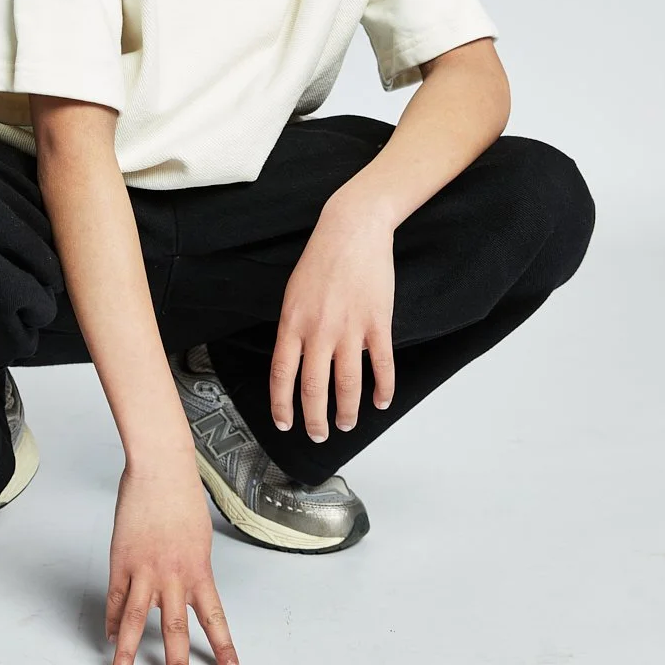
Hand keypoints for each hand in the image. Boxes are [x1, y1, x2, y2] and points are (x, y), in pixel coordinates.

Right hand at [105, 456, 240, 664]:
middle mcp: (173, 575)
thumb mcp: (198, 537)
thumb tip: (182, 593)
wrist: (160, 467)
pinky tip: (111, 638)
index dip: (222, 646)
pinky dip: (113, 620)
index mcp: (198, 568)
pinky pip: (116, 598)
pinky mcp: (121, 559)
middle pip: (175, 629)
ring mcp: (144, 569)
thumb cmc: (182, 496)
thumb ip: (191, 568)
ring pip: (137, 621)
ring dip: (128, 655)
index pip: (213, 616)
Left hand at [270, 204, 395, 441]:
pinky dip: (383, 388)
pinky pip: (381, 364)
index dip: (282, 405)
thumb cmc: (321, 258)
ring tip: (346, 424)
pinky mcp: (377, 322)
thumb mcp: (293, 293)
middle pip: (314, 388)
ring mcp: (350, 328)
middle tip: (318, 434)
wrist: (352, 229)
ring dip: (347, 411)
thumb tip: (294, 361)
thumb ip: (293, 328)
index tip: (285, 424)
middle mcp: (319, 330)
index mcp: (293, 322)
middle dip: (315, 419)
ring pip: (348, 384)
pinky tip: (382, 401)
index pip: (282, 375)